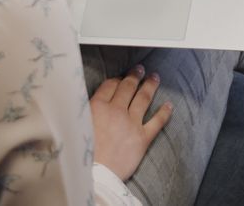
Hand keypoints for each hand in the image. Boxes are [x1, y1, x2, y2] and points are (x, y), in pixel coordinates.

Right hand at [90, 65, 173, 180]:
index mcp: (97, 106)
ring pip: (143, 99)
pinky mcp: (142, 138)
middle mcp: (116, 111)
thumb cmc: (79, 152)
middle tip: (140, 69)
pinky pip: (157, 122)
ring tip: (155, 78)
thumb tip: (86, 102)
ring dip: (150, 86)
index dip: (116, 80)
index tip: (120, 77)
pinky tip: (169, 105)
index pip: (110, 86)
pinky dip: (164, 112)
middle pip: (128, 88)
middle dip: (135, 76)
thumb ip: (83, 111)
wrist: (93, 174)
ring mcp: (131, 123)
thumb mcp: (74, 125)